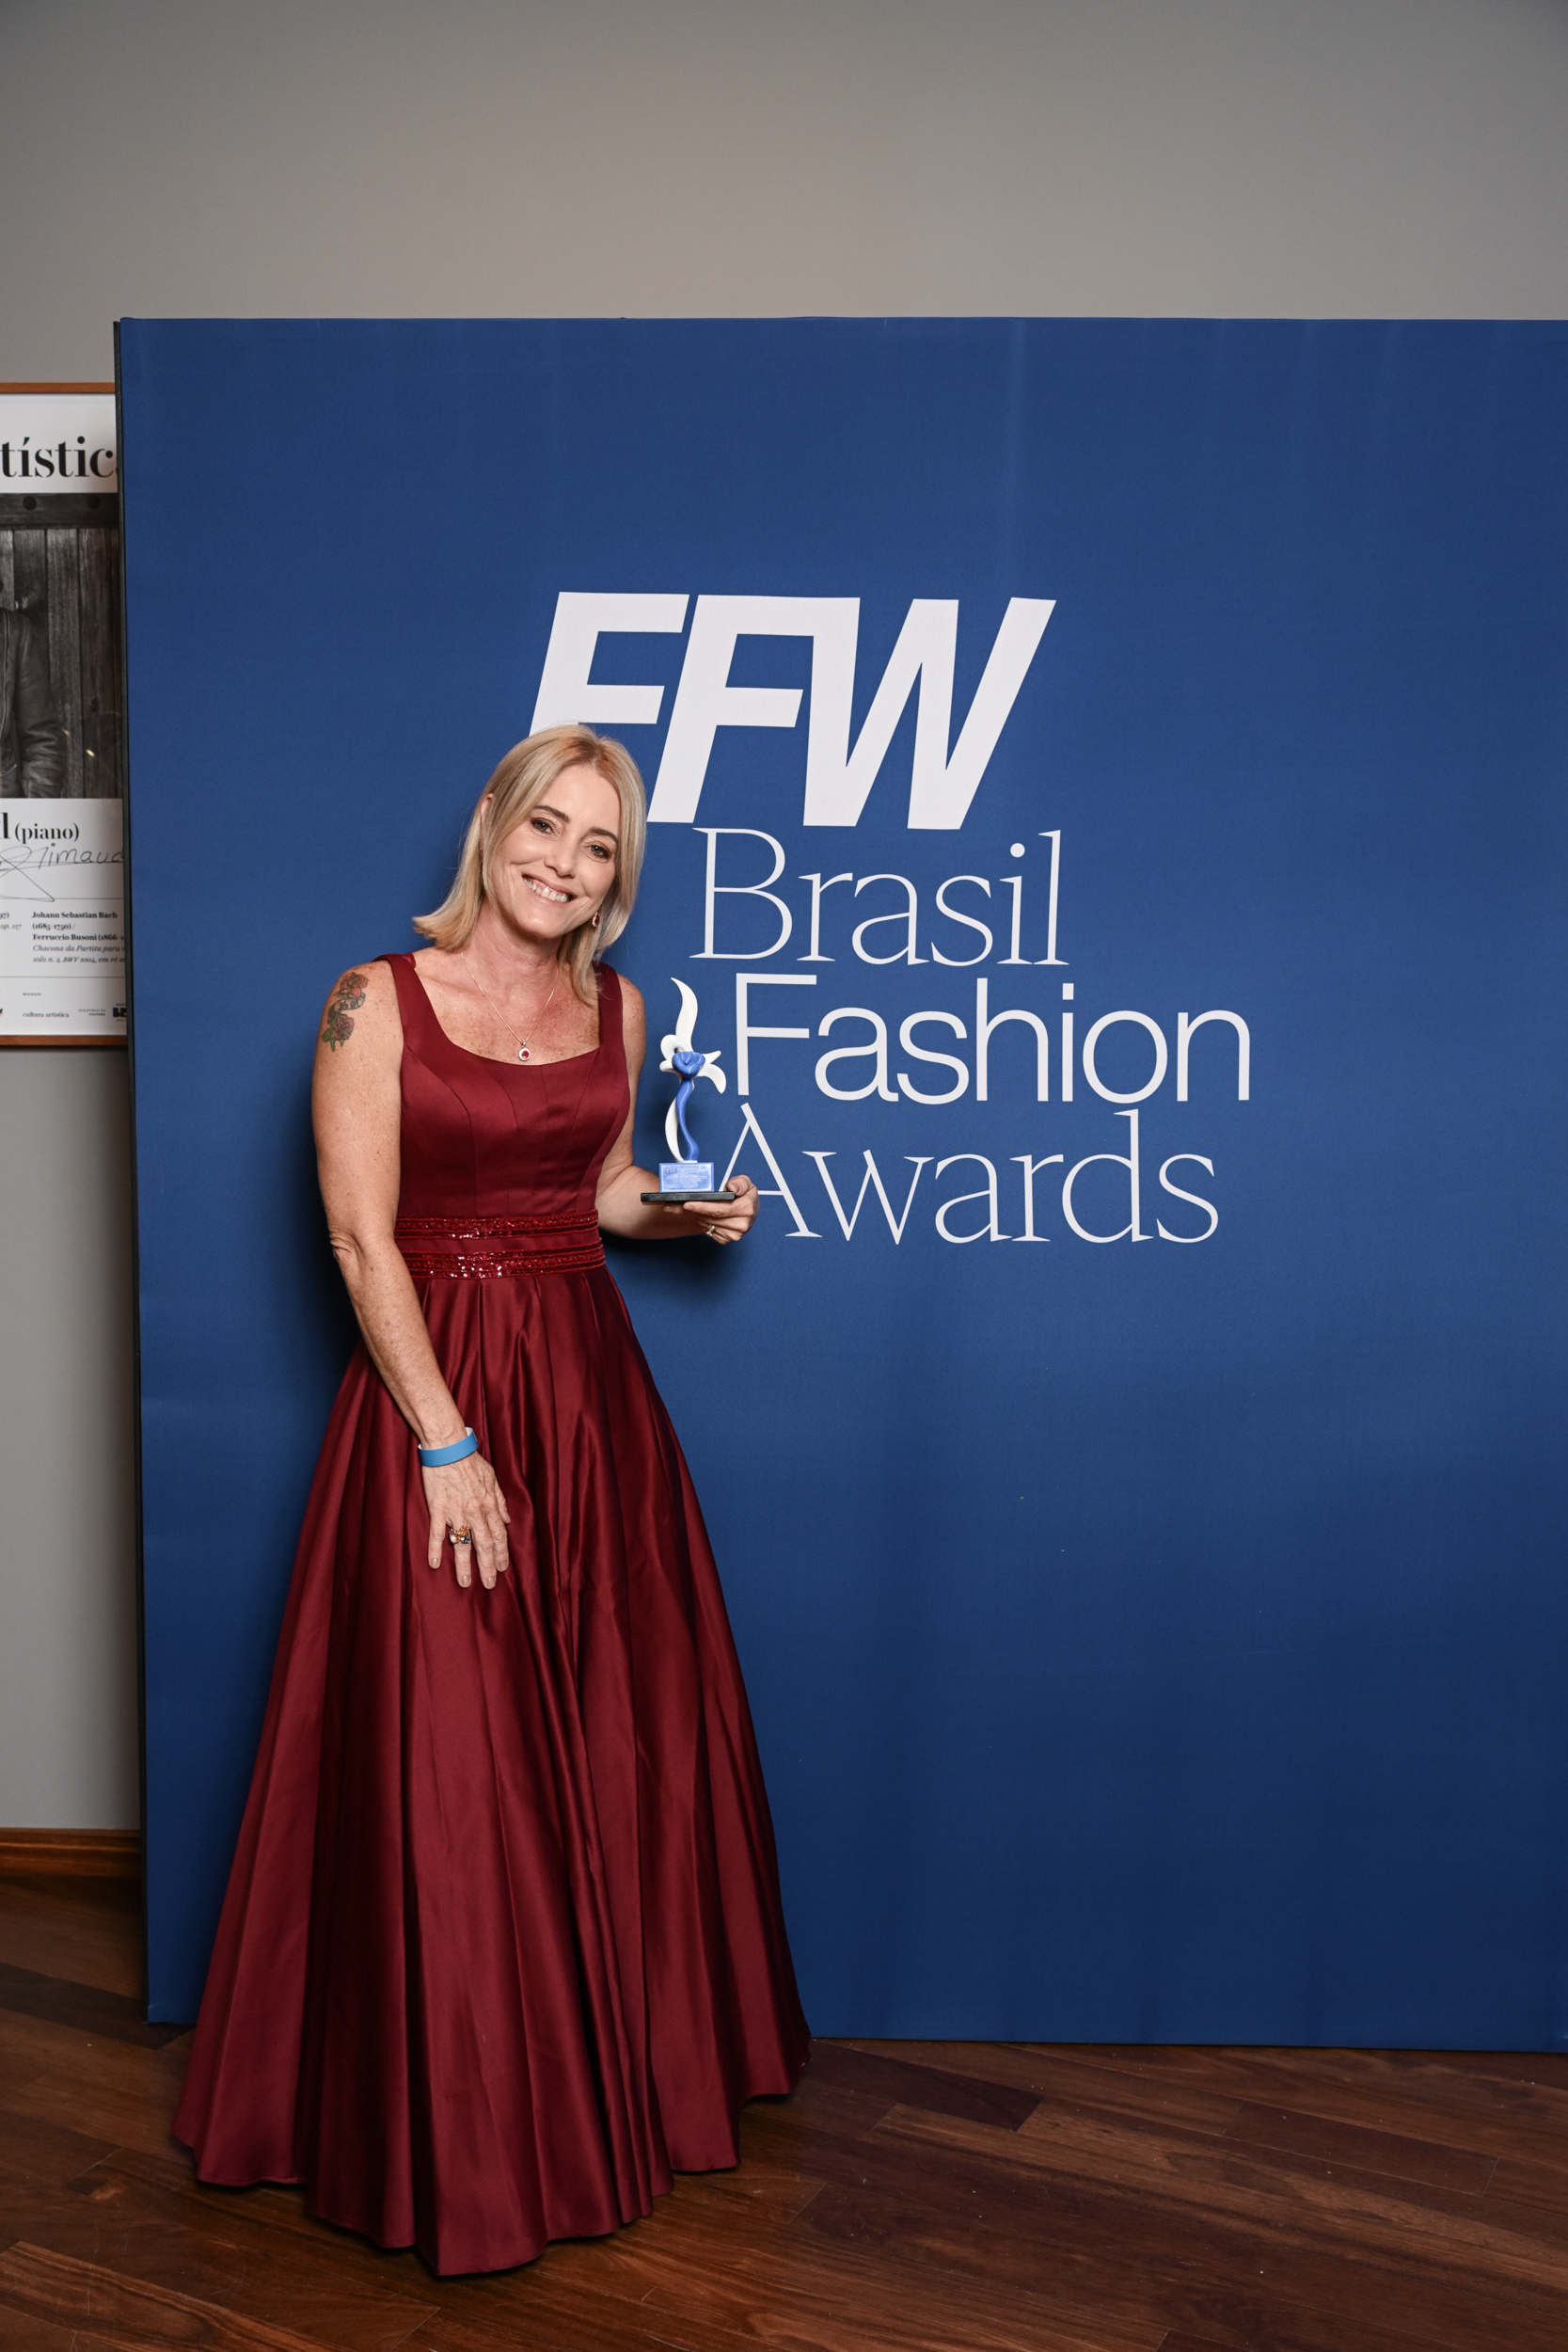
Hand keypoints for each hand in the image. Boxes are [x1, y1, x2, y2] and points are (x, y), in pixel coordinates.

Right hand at [422, 1450, 510, 1589]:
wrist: (449, 1447)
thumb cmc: (470, 1461)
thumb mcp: (492, 1477)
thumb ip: (500, 1500)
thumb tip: (507, 1519)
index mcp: (489, 1504)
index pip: (499, 1534)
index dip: (502, 1553)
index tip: (503, 1568)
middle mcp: (475, 1511)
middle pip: (484, 1544)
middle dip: (488, 1566)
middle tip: (489, 1584)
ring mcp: (456, 1512)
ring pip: (463, 1544)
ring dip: (465, 1565)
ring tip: (465, 1582)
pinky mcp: (438, 1509)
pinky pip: (437, 1533)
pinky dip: (436, 1549)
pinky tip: (435, 1564)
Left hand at [669, 1169, 757, 1245]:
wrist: (748, 1211)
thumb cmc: (745, 1196)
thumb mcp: (747, 1183)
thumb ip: (740, 1182)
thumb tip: (732, 1187)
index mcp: (746, 1210)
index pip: (719, 1209)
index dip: (702, 1206)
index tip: (687, 1203)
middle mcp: (740, 1225)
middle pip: (708, 1217)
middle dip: (689, 1210)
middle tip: (671, 1204)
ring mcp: (732, 1234)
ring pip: (705, 1224)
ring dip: (689, 1215)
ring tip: (674, 1207)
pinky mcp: (725, 1239)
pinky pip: (706, 1230)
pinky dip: (695, 1221)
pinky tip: (687, 1213)